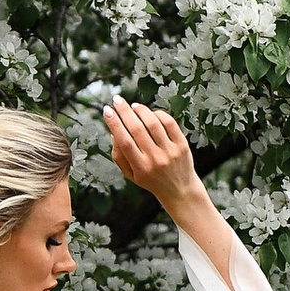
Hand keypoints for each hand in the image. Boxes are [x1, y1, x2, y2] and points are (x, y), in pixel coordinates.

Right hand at [104, 99, 235, 284]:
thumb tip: (114, 133)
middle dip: (124, 111)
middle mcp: (155, 159)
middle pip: (137, 129)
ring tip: (133, 106)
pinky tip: (150, 113)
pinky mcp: (182, 145)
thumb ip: (119, 156)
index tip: (107, 111)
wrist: (180, 190)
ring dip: (141, 110)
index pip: (124, 141)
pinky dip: (158, 114)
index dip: (114, 124)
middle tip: (116, 100)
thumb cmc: (151, 180)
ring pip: (153, 123)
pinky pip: (170, 123)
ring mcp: (170, 151)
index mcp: (140, 167)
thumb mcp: (131, 175)